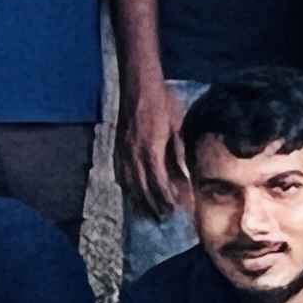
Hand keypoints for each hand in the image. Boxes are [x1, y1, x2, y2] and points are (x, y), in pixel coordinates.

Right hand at [117, 75, 189, 217]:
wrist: (138, 82)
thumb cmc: (162, 101)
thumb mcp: (177, 127)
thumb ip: (178, 153)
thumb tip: (184, 175)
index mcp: (151, 149)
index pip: (158, 183)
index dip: (166, 199)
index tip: (175, 211)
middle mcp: (134, 153)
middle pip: (142, 187)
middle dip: (152, 206)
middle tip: (161, 220)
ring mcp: (123, 150)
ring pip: (129, 182)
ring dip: (138, 200)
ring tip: (145, 214)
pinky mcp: (118, 145)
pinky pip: (120, 171)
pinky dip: (125, 185)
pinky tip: (128, 192)